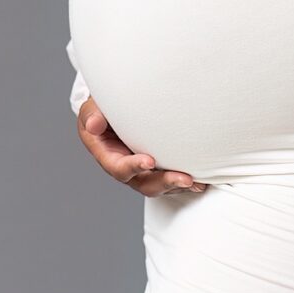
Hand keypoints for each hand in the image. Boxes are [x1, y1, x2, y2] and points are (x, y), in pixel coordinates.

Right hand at [75, 98, 207, 194]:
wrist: (115, 107)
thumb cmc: (103, 107)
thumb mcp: (93, 107)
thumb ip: (92, 114)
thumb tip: (93, 125)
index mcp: (106, 155)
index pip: (118, 168)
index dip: (133, 167)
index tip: (150, 161)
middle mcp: (124, 166)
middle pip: (143, 183)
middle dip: (164, 182)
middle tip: (184, 179)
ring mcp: (141, 170)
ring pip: (159, 185)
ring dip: (178, 185)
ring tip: (197, 183)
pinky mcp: (156, 168)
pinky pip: (169, 180)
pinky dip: (185, 182)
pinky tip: (202, 181)